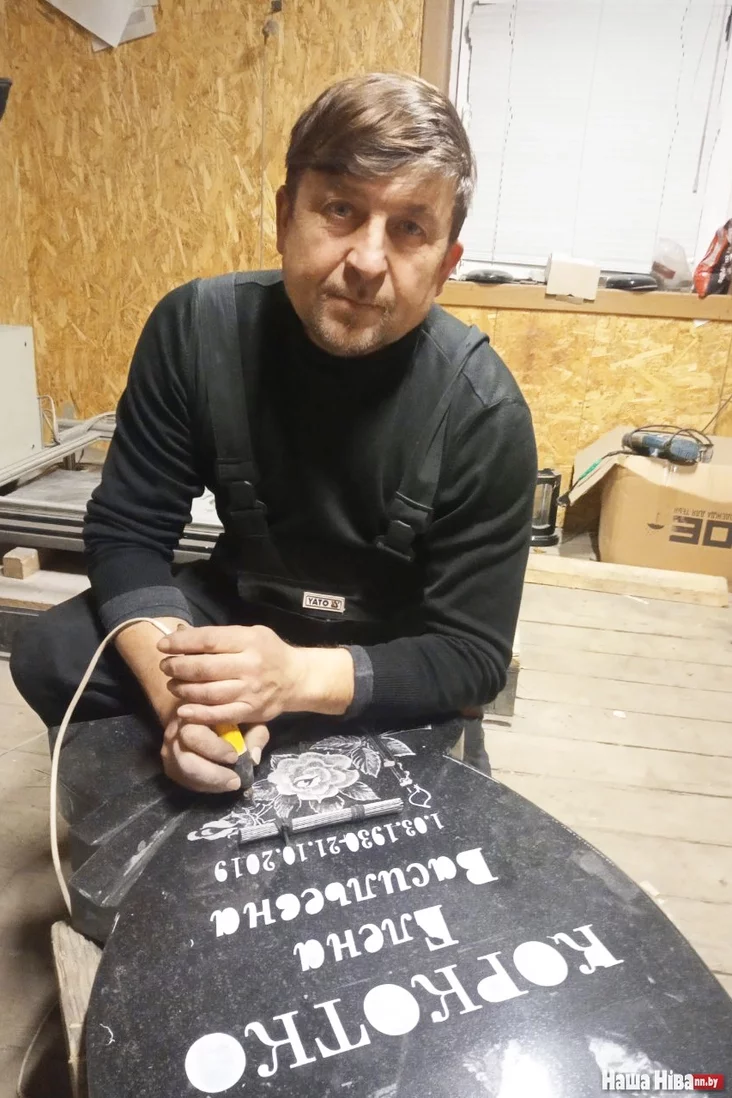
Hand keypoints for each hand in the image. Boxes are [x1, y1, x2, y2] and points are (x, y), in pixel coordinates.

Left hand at [158, 624, 304, 726]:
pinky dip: (199, 714)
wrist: (297, 678)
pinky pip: (220, 715)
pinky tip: (183, 710)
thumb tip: (181, 635)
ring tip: (173, 685)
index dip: (181, 643)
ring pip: (208, 693)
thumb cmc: (269, 652)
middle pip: (204, 668)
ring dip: (184, 689)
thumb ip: (219, 636)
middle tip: (166, 666)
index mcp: (249, 641)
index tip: (163, 645)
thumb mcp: (250, 633)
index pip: (208, 640)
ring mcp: (250, 691)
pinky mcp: (251, 711)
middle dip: (178, 667)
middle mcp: (250, 665)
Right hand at [160, 716, 269, 793]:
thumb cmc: (226, 713)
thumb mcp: (245, 717)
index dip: (214, 749)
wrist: (196, 710)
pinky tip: (219, 784)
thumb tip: (255, 758)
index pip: (194, 734)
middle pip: (184, 759)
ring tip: (230, 784)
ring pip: (182, 773)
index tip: (234, 757)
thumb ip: (255, 734)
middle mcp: (175, 732)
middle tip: (234, 780)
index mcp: (192, 714)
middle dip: (211, 773)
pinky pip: (183, 779)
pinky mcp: (169, 763)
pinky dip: (202, 785)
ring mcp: (169, 749)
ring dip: (208, 782)